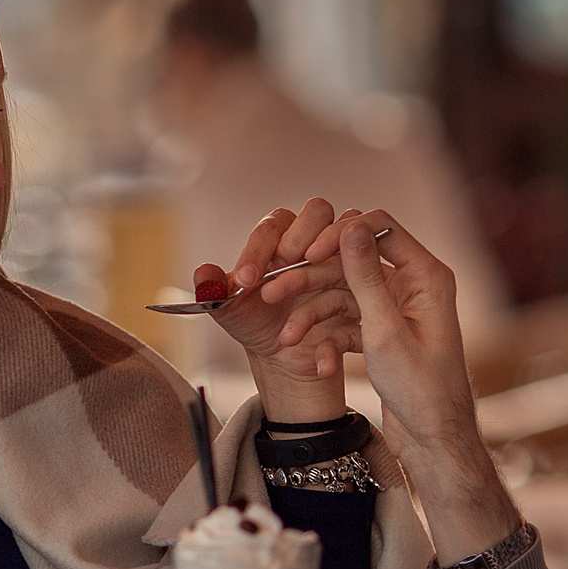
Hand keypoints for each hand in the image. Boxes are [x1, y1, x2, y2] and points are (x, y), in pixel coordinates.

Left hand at [198, 198, 360, 422]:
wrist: (282, 357)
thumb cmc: (256, 322)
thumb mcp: (230, 310)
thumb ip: (215, 290)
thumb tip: (203, 274)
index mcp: (279, 238)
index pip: (273, 225)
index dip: (259, 249)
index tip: (247, 281)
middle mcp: (313, 242)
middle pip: (318, 211)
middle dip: (302, 233)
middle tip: (289, 262)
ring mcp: (342, 262)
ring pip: (345, 240)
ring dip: (324, 267)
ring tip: (306, 305)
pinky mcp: (360, 291)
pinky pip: (363, 289)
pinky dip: (344, 318)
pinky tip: (321, 354)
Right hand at [305, 211, 517, 559]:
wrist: (433, 441)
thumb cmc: (421, 390)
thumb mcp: (385, 331)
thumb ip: (365, 277)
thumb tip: (351, 226)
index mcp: (426, 276)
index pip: (379, 227)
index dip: (339, 234)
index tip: (305, 253)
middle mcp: (412, 286)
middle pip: (352, 262)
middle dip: (313, 278)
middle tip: (273, 291)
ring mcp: (395, 309)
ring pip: (343, 295)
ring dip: (313, 314)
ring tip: (288, 336)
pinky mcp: (381, 332)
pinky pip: (346, 322)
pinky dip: (329, 341)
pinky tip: (319, 367)